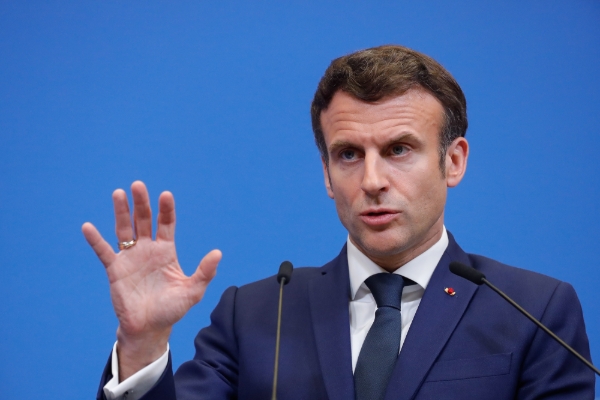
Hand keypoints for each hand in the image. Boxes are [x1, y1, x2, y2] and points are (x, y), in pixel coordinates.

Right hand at [82, 181, 220, 379]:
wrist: (149, 328)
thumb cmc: (171, 309)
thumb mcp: (192, 291)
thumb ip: (204, 272)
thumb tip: (218, 253)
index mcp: (166, 251)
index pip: (166, 224)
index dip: (166, 210)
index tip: (166, 194)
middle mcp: (148, 250)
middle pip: (144, 220)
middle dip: (141, 203)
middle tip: (138, 185)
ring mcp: (130, 258)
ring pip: (124, 229)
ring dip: (121, 212)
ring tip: (118, 193)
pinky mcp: (115, 270)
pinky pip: (104, 252)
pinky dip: (95, 240)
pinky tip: (88, 227)